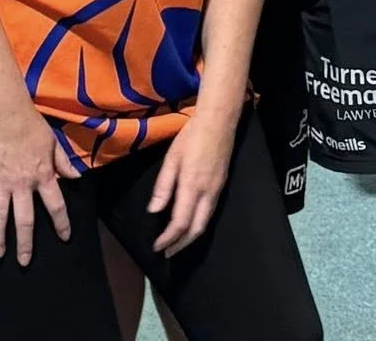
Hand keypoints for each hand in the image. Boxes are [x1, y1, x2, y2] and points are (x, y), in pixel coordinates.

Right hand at [0, 105, 78, 264]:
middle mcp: (22, 185)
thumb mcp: (53, 142)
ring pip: (0, 217)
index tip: (64, 238)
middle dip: (26, 243)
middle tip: (25, 262)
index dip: (61, 223)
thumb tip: (76, 178)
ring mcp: (0, 183)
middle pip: (25, 220)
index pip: (55, 206)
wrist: (4, 112)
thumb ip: (63, 163)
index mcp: (42, 176)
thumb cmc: (31, 125)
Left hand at [147, 110, 237, 255]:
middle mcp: (207, 193)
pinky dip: (199, 225)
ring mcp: (217, 190)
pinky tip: (190, 225)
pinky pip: (210, 213)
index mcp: (192, 186)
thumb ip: (163, 186)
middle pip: (196, 229)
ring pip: (205, 223)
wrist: (219, 121)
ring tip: (177, 244)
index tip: (157, 247)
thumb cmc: (191, 137)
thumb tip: (154, 212)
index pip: (180, 222)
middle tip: (167, 253)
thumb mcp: (172, 159)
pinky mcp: (222, 186)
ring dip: (191, 237)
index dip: (168, 238)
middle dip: (181, 245)